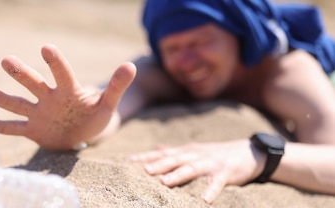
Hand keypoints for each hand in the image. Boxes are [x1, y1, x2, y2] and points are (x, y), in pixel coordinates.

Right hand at [0, 44, 135, 150]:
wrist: (81, 135)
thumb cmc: (95, 117)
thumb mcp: (108, 105)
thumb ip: (117, 87)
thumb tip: (130, 65)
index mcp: (68, 90)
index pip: (62, 73)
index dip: (55, 62)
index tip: (46, 48)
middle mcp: (49, 98)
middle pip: (34, 83)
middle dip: (21, 73)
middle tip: (6, 60)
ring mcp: (39, 113)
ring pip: (20, 104)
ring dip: (5, 100)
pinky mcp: (32, 129)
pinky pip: (14, 128)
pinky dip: (0, 127)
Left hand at [130, 140, 265, 202]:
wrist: (250, 152)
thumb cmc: (218, 154)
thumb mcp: (195, 151)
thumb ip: (175, 151)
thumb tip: (157, 148)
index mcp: (187, 151)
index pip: (163, 153)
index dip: (147, 156)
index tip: (130, 161)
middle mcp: (196, 155)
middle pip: (174, 159)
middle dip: (158, 164)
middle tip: (144, 171)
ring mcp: (211, 163)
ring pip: (191, 169)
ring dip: (177, 175)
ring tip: (163, 182)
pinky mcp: (226, 173)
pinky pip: (217, 183)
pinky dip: (210, 191)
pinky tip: (204, 200)